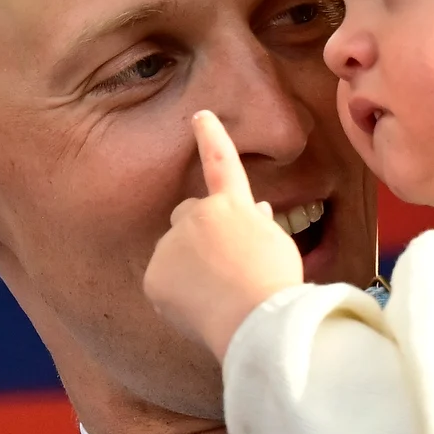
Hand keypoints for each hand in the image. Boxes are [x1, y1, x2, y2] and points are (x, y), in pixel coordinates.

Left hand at [144, 111, 306, 357]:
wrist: (254, 318)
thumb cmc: (276, 284)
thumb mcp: (278, 245)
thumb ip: (260, 224)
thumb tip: (258, 211)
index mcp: (234, 204)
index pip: (221, 162)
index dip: (212, 136)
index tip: (200, 115)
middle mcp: (198, 214)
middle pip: (186, 215)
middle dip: (196, 231)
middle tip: (221, 265)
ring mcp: (172, 243)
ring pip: (174, 252)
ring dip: (188, 265)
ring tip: (216, 295)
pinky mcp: (155, 274)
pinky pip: (163, 284)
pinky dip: (175, 294)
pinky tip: (199, 310)